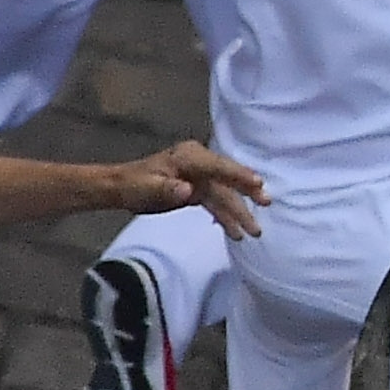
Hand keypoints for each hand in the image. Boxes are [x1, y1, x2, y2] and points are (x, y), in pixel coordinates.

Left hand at [109, 140, 269, 240]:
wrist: (122, 188)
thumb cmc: (133, 185)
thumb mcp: (146, 187)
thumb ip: (167, 189)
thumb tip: (188, 190)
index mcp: (189, 157)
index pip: (218, 166)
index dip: (238, 174)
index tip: (257, 183)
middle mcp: (199, 164)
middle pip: (228, 178)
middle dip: (248, 192)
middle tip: (267, 203)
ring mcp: (201, 177)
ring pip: (225, 194)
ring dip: (239, 212)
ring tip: (255, 232)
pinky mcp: (199, 190)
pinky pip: (217, 203)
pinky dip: (226, 217)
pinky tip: (236, 232)